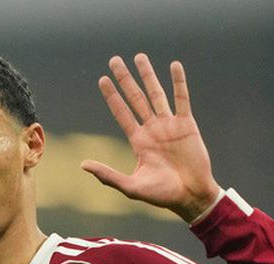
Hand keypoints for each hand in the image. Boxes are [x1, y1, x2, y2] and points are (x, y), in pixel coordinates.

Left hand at [81, 54, 221, 222]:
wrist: (191, 196)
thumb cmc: (162, 195)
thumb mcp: (131, 187)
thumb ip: (108, 175)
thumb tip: (83, 165)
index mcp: (138, 141)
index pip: (121, 113)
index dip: (112, 96)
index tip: (102, 80)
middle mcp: (152, 129)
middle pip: (135, 98)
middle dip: (125, 79)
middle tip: (114, 60)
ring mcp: (170, 125)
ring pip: (156, 93)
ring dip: (148, 75)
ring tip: (139, 57)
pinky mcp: (187, 125)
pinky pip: (182, 99)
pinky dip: (178, 82)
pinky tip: (173, 66)